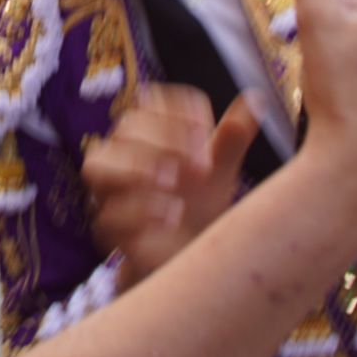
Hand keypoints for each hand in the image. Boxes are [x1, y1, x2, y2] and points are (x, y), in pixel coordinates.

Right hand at [85, 88, 258, 288]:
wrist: (187, 257)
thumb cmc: (200, 204)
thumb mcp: (220, 171)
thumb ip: (232, 138)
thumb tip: (257, 99)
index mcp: (149, 130)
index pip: (153, 101)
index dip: (180, 112)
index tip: (207, 130)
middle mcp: (122, 152)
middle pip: (127, 127)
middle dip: (164, 140)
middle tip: (202, 165)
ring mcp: (109, 190)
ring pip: (99, 164)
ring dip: (136, 167)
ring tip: (172, 182)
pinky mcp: (108, 227)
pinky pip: (109, 213)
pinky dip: (140, 211)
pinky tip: (172, 215)